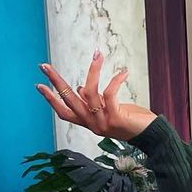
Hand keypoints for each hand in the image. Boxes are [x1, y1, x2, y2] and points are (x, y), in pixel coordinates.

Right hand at [35, 51, 156, 141]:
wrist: (153, 136)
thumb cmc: (132, 121)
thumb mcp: (109, 110)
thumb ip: (94, 101)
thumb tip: (79, 88)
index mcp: (88, 122)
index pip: (64, 112)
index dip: (51, 99)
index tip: (39, 84)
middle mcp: (92, 124)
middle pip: (68, 101)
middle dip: (56, 82)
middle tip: (44, 65)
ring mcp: (103, 123)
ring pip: (89, 92)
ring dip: (93, 71)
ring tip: (98, 55)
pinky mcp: (116, 119)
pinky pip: (109, 94)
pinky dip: (115, 80)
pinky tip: (123, 72)